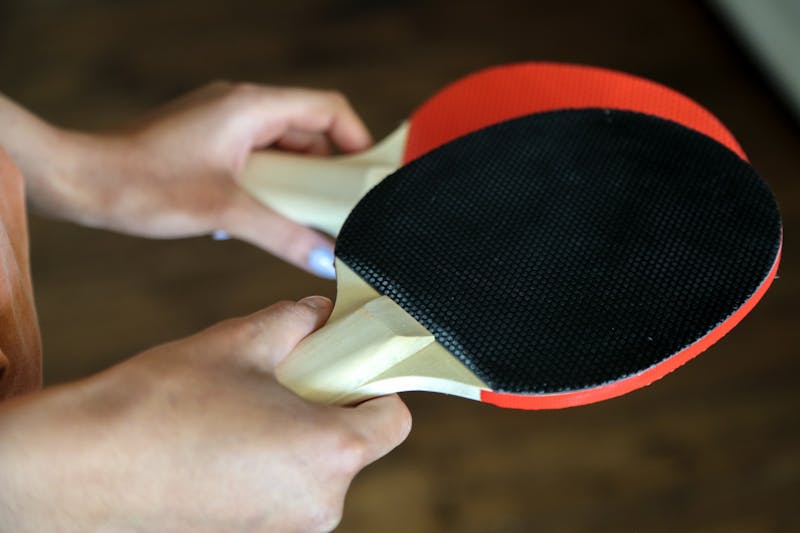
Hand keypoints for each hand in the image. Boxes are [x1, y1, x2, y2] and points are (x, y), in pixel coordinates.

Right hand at [0, 297, 410, 531]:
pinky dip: (271, 460)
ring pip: (318, 465)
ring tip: (242, 408)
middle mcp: (319, 503)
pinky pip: (285, 488)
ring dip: (297, 433)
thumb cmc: (162, 405)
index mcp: (330, 452)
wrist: (83, 467)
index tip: (344, 368)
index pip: (393, 418)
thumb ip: (299, 320)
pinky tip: (225, 437)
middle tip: (283, 379)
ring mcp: (286, 528)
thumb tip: (321, 312)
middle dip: (329, 406)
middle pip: (355, 442)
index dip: (374, 385)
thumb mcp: (242, 340)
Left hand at [2, 84, 372, 276]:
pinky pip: (257, 158)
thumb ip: (283, 236)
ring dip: (297, 181)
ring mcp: (223, 122)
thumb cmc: (143, 184)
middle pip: (308, 129)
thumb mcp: (225, 213)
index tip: (369, 178)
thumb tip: (327, 259)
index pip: (328, 107)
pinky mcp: (208, 142)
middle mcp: (241, 106)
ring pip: (282, 147)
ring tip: (304, 219)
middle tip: (341, 209)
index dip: (357, 139)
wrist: (81, 181)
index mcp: (252, 107)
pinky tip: (260, 218)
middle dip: (328, 170)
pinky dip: (269, 184)